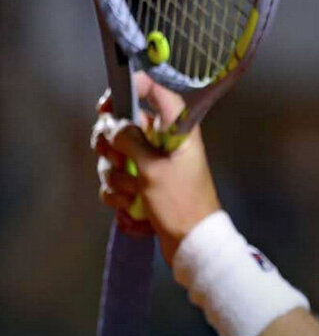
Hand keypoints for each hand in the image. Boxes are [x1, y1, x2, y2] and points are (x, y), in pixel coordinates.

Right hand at [92, 73, 220, 264]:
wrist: (192, 245)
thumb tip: (114, 124)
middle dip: (111, 147)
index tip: (109, 102)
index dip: (134, 90)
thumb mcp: (154, 169)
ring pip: (115, 159)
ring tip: (133, 196)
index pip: (158, 95)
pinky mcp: (143, 187)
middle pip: (123, 128)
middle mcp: (164, 145)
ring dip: (117, 180)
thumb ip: (131, 141)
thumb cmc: (181, 204)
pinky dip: (120, 198)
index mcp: (178, 132)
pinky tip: (133, 212)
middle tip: (117, 160)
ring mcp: (152, 167)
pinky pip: (117, 184)